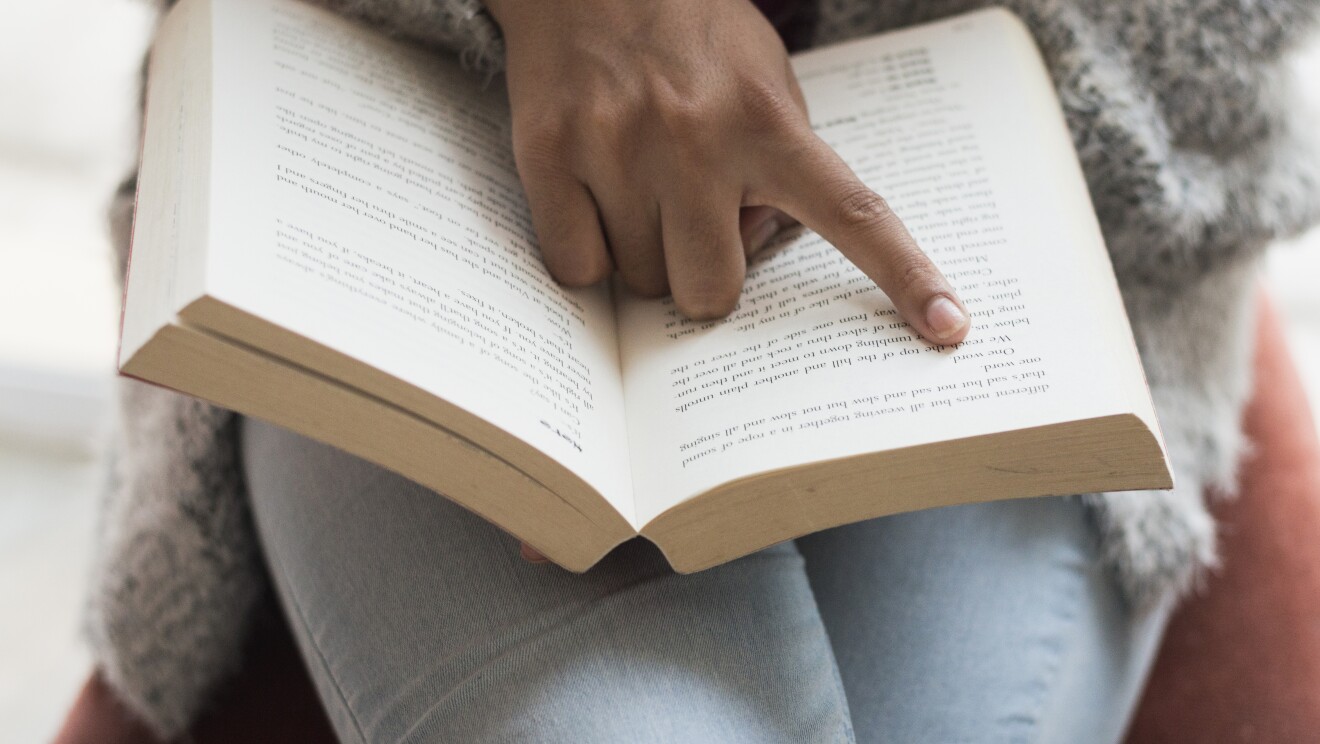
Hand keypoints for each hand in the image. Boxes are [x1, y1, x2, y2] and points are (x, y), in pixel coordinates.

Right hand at [485, 0, 970, 341]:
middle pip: (711, 292)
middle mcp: (695, 138)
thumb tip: (757, 248)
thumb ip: (779, 163)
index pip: (853, 213)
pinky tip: (592, 201)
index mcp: (767, 121)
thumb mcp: (763, 78)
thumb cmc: (687, 30)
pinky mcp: (547, 154)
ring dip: (644, 256)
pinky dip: (587, 254)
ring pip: (640, 284)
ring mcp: (616, 148)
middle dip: (703, 275)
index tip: (948, 329)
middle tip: (690, 223)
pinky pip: (577, 269)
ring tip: (637, 188)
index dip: (904, 277)